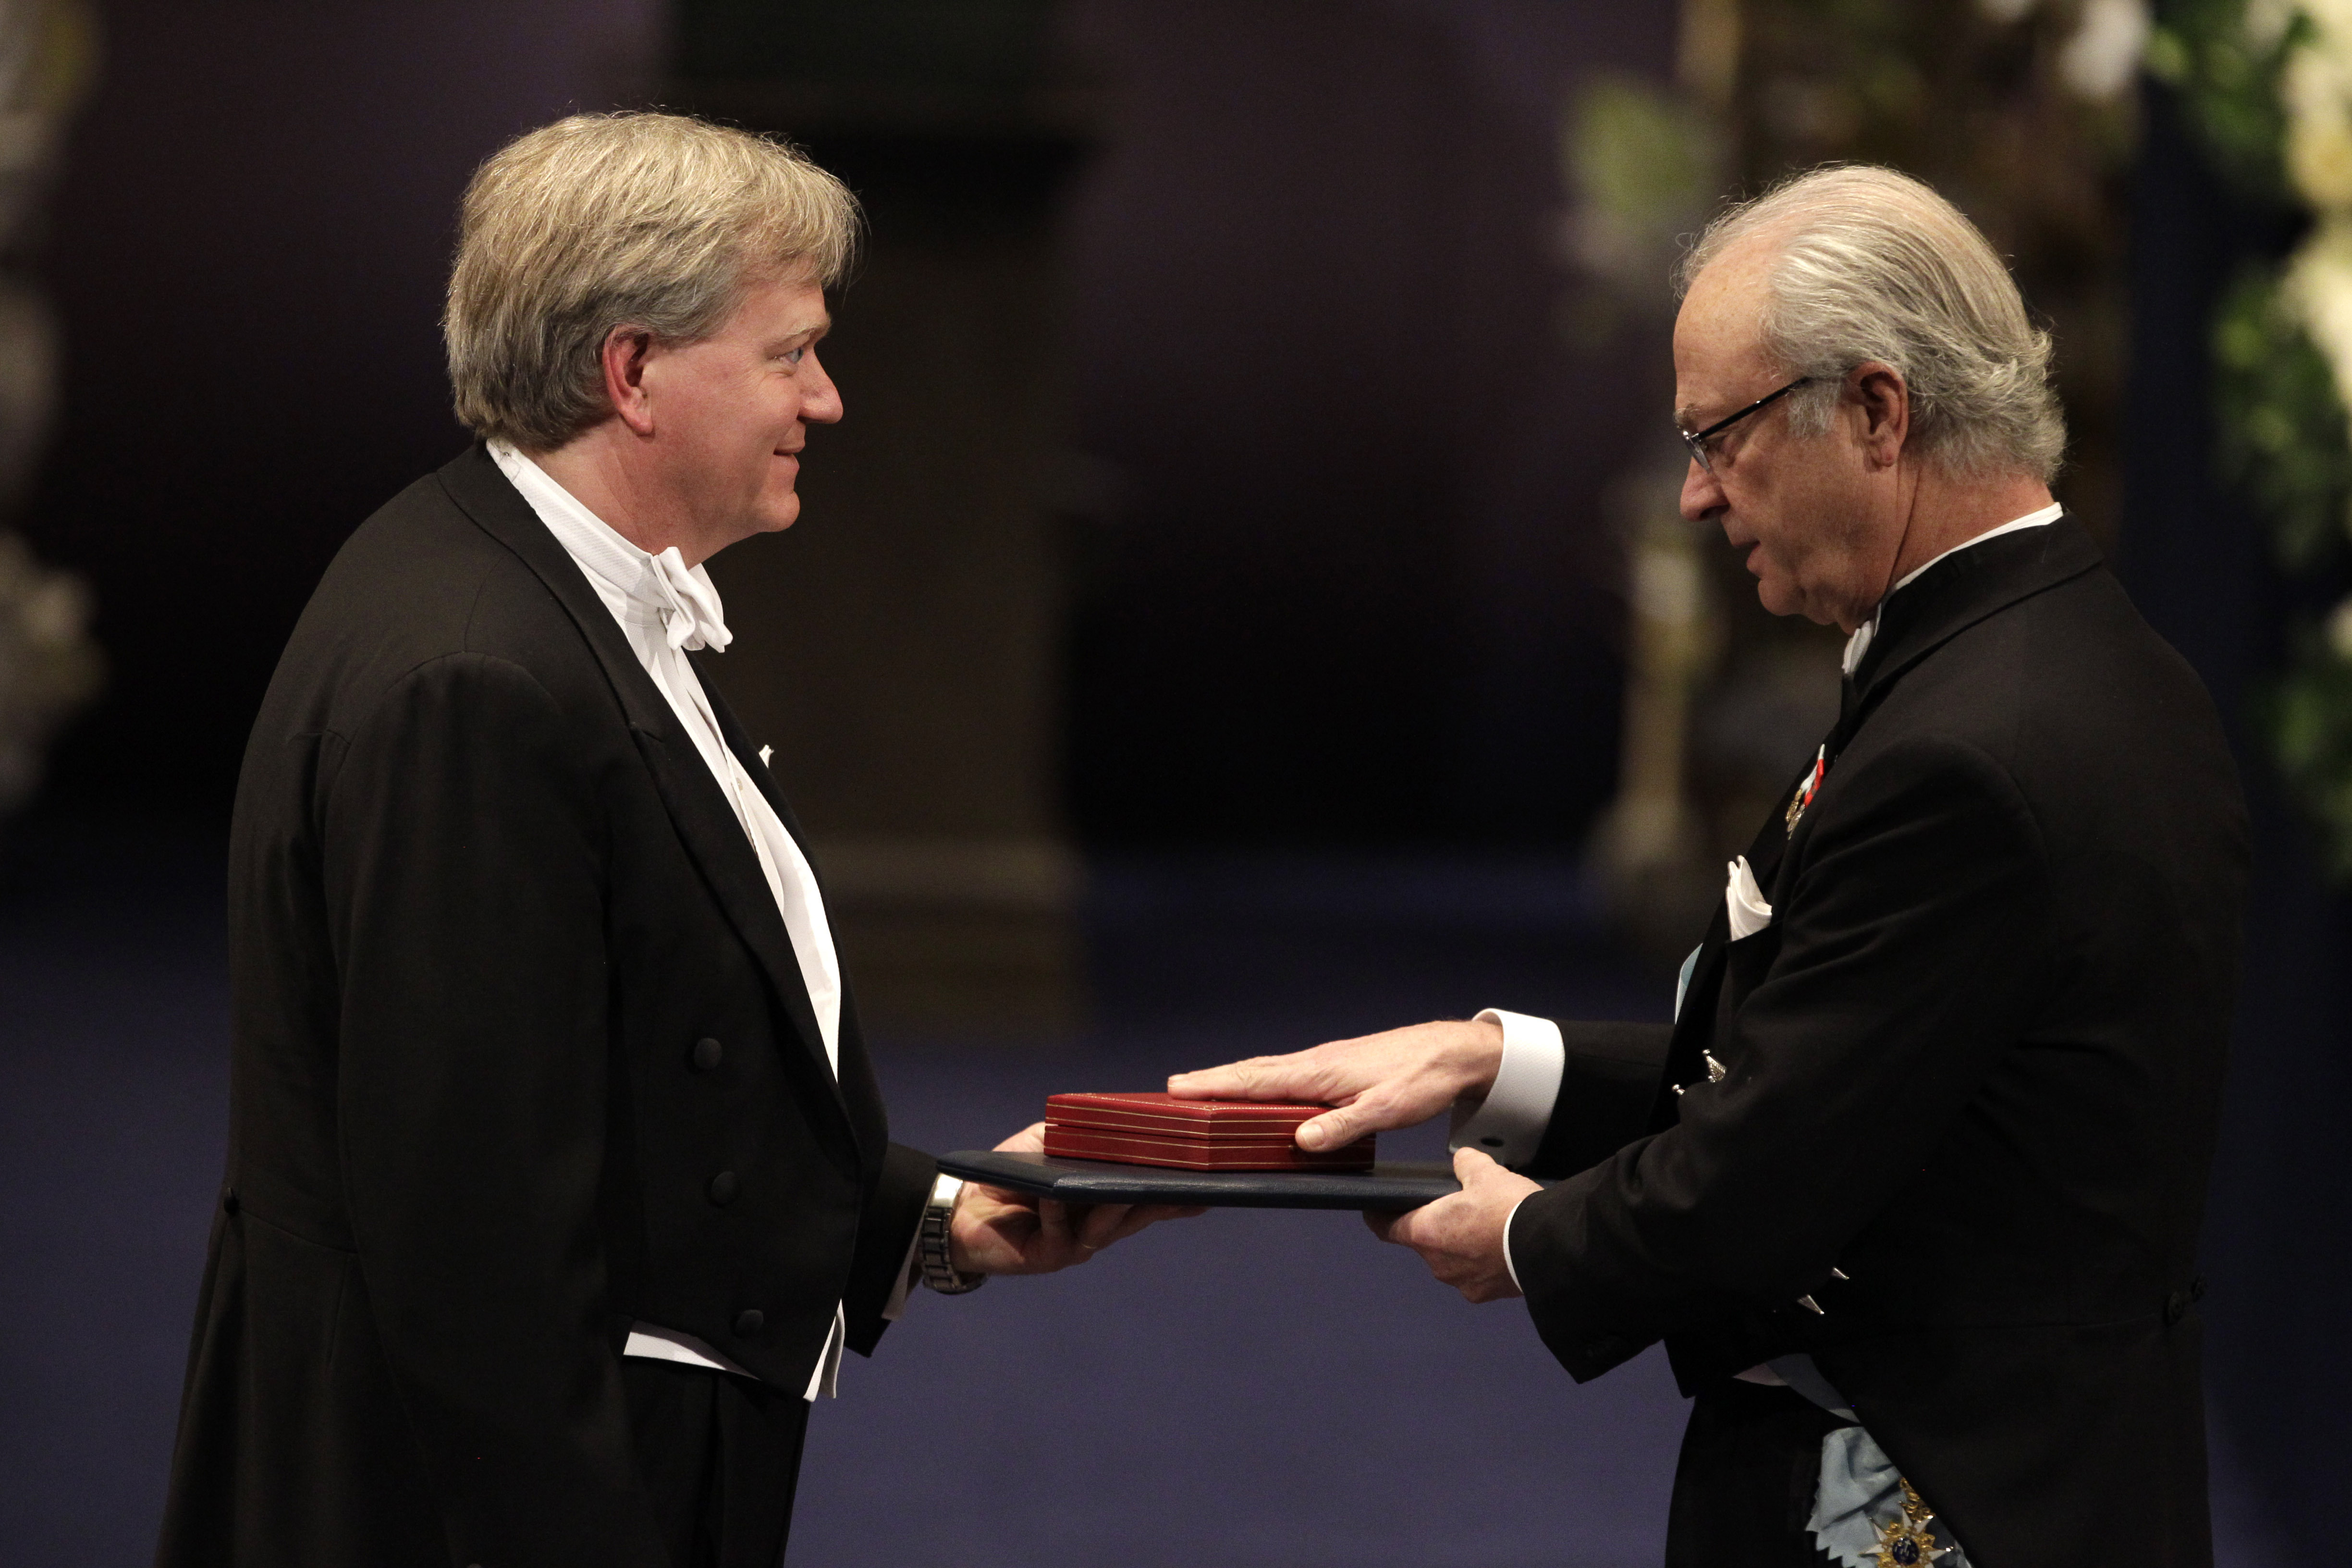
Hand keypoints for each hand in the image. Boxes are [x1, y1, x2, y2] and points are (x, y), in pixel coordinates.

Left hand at [948, 1122, 1204, 1274]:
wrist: (961, 1208)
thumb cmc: (1009, 1174)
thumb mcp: (1047, 1143)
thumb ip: (1079, 1134)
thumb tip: (1116, 1118)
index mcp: (1101, 1203)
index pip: (1146, 1199)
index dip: (1175, 1195)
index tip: (1205, 1187)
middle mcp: (1095, 1228)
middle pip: (1137, 1214)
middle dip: (1161, 1201)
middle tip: (1186, 1188)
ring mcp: (1074, 1245)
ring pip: (1107, 1227)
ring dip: (1118, 1206)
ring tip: (1131, 1187)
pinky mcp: (1047, 1256)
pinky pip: (1061, 1232)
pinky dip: (1061, 1210)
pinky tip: (1059, 1193)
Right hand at [1167, 1017, 1505, 1151]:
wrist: (1452, 1052)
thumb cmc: (1421, 1078)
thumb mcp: (1386, 1109)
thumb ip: (1343, 1125)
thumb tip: (1300, 1140)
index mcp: (1320, 1071)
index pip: (1257, 1079)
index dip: (1216, 1085)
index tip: (1179, 1088)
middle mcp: (1315, 1063)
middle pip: (1252, 1072)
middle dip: (1212, 1080)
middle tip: (1172, 1090)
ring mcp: (1324, 1064)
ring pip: (1268, 1072)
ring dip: (1233, 1080)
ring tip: (1202, 1091)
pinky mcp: (1335, 1069)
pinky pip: (1286, 1076)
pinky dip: (1260, 1082)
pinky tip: (1258, 1095)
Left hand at [1365, 1147, 1539, 1303]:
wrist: (1549, 1247)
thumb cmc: (1512, 1211)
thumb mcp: (1485, 1172)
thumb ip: (1465, 1163)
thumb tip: (1463, 1161)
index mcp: (1426, 1232)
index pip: (1386, 1228)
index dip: (1379, 1217)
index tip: (1375, 1211)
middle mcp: (1437, 1263)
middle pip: (1423, 1241)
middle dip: (1435, 1225)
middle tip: (1454, 1208)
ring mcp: (1460, 1281)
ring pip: (1449, 1259)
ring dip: (1459, 1245)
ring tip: (1483, 1225)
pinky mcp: (1484, 1293)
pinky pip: (1473, 1274)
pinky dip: (1480, 1261)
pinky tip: (1498, 1245)